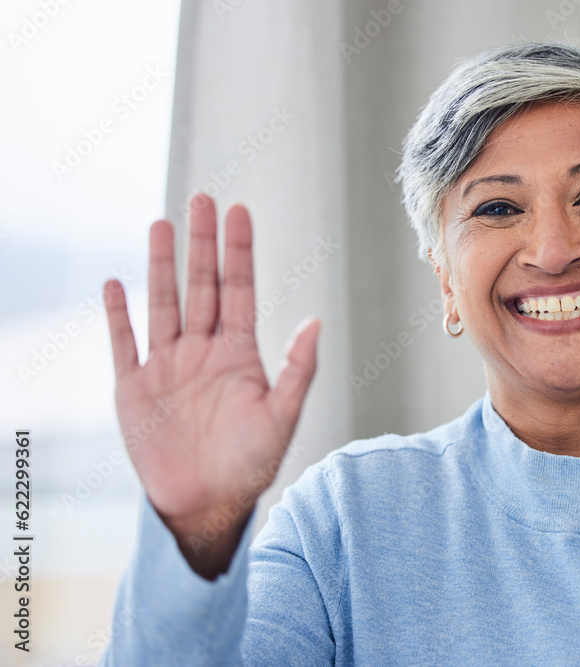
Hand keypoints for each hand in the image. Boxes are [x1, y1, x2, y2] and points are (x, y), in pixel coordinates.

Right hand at [103, 194, 319, 578]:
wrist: (207, 505)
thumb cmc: (250, 464)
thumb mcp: (282, 415)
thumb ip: (297, 369)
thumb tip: (314, 321)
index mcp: (240, 354)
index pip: (239, 290)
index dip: (238, 251)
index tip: (239, 211)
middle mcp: (203, 351)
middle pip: (201, 286)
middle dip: (202, 244)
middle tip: (201, 199)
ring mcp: (167, 366)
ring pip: (163, 303)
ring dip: (161, 266)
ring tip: (161, 225)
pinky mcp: (135, 388)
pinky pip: (124, 343)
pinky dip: (117, 315)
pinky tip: (114, 283)